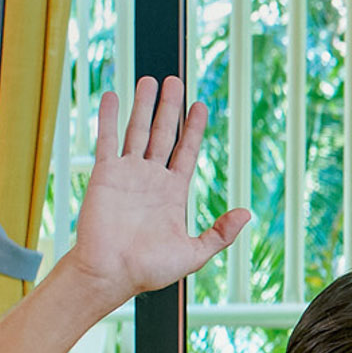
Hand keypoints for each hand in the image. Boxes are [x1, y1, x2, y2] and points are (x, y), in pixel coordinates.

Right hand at [60, 79, 252, 302]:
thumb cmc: (149, 269)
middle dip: (170, 107)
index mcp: (173, 193)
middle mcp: (151, 178)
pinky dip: (108, 118)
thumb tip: (247, 214)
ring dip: (143, 105)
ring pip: (137, 131)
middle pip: (164, 134)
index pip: (187, 151)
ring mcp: (127, 174)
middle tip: (175, 80)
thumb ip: (220, 234)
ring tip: (150, 79)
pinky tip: (111, 96)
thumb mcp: (194, 254)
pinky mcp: (104, 175)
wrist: (110, 273)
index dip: (195, 129)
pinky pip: (106, 140)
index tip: (201, 105)